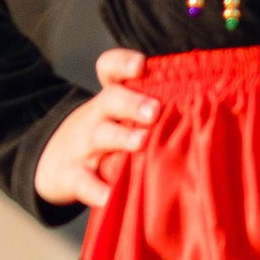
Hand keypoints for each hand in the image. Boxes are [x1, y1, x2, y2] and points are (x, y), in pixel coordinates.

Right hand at [33, 50, 155, 210]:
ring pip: (100, 136)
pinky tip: (109, 195)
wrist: (52, 164)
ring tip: (142, 142)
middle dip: (133, 103)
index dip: (123, 63)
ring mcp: (82, 146)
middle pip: (111, 100)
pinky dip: (95, 189)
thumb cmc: (105, 141)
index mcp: (111, 101)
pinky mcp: (71, 176)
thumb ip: (151, 115)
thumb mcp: (118, 120)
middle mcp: (97, 117)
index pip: (110, 70)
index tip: (141, 65)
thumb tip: (206, 115)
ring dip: (121, 138)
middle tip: (155, 111)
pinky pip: (83, 181)